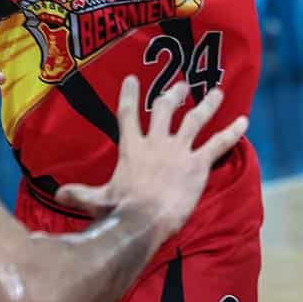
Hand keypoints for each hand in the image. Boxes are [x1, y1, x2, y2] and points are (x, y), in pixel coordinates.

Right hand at [53, 77, 248, 226]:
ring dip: (208, 105)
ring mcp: (179, 151)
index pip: (128, 115)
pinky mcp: (198, 165)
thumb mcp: (96, 201)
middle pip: (165, 110)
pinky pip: (218, 144)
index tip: (132, 78)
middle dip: (173, 94)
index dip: (130, 95)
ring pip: (196, 120)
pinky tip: (244, 122)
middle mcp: (156, 143)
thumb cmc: (119, 212)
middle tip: (181, 83)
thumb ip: (79, 194)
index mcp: (132, 149)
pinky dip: (232, 132)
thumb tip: (58, 193)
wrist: (144, 222)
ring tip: (218, 92)